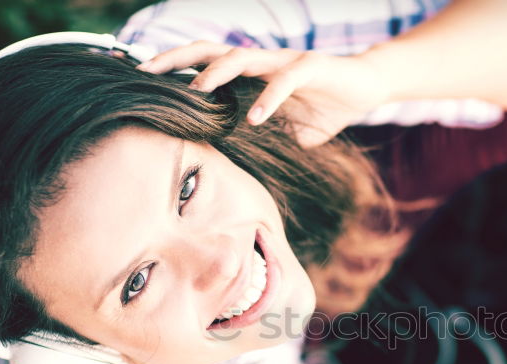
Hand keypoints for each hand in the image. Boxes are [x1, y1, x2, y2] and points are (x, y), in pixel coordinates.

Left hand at [137, 41, 391, 146]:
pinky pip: (285, 79)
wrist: (366, 88)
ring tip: (199, 94)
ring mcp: (284, 61)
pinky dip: (269, 99)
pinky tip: (256, 119)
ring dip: (217, 74)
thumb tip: (236, 170)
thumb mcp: (286, 132)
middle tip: (147, 73)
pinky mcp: (312, 66)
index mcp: (250, 74)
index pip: (202, 64)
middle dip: (177, 58)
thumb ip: (261, 142)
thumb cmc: (323, 109)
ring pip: (241, 56)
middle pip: (209, 50)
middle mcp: (261, 61)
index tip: (140, 82)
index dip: (173, 69)